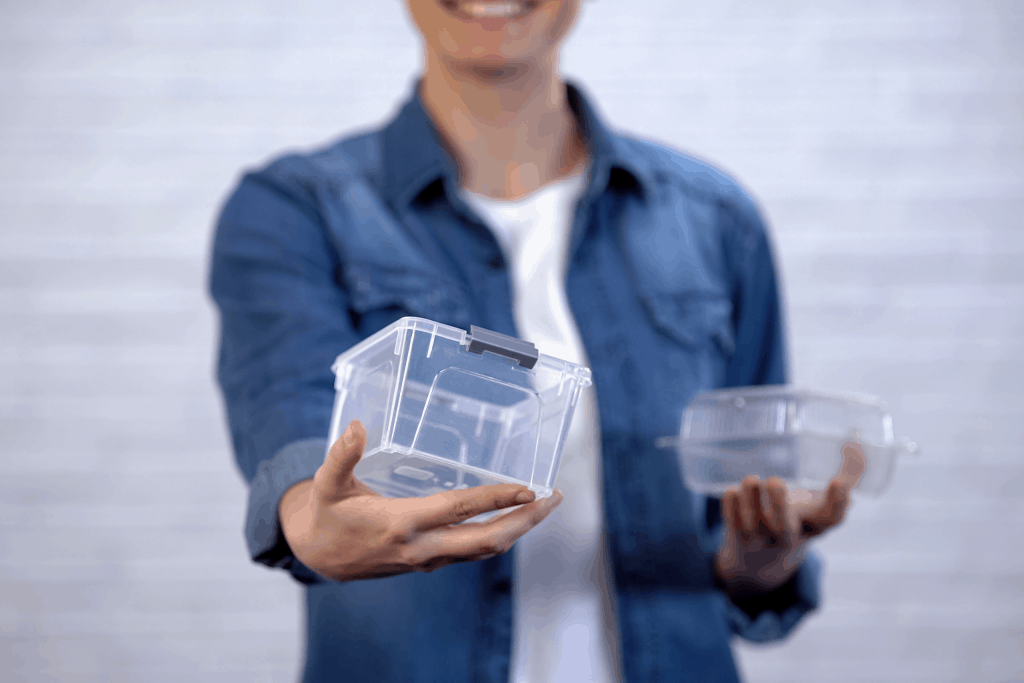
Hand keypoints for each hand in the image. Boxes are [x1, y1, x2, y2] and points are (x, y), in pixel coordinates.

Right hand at [279, 420, 561, 581]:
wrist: (317, 557)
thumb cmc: (326, 515)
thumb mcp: (327, 484)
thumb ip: (341, 455)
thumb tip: (357, 426)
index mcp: (401, 524)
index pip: (458, 510)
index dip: (494, 499)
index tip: (527, 488)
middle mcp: (421, 547)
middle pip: (485, 541)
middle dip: (524, 522)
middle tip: (554, 498)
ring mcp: (429, 559)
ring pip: (484, 550)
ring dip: (518, 529)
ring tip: (544, 505)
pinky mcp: (430, 562)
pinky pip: (473, 552)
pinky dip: (498, 535)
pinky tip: (512, 518)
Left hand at [714, 441, 866, 598]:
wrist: (761, 563)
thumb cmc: (799, 519)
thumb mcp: (822, 502)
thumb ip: (846, 474)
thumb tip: (856, 436)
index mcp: (815, 524)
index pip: (832, 518)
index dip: (838, 502)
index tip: (838, 481)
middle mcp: (788, 534)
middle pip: (784, 528)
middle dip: (778, 504)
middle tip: (775, 480)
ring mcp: (761, 538)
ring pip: (752, 523)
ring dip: (750, 498)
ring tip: (752, 479)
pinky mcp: (737, 536)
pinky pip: (731, 521)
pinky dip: (730, 504)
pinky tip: (732, 491)